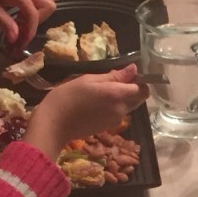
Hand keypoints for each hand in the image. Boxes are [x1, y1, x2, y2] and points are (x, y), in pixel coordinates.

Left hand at [0, 0, 55, 48]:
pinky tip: (23, 10)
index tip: (19, 44)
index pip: (33, 14)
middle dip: (39, 21)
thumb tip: (16, 39)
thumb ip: (4, 22)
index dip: (29, 32)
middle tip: (23, 31)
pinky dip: (36, 2)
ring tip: (24, 20)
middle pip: (48, 3)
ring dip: (41, 10)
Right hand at [26, 65, 145, 159]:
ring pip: (128, 106)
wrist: (54, 124)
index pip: (142, 89)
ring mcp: (116, 120)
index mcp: (117, 95)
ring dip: (122, 98)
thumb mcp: (90, 80)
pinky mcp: (109, 127)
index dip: (139, 81)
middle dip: (132, 89)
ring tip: (101, 91)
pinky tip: (97, 103)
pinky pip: (118, 114)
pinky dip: (114, 107)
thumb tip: (134, 69)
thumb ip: (114, 76)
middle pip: (138, 99)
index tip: (127, 75)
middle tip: (114, 81)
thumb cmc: (68, 96)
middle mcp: (121, 109)